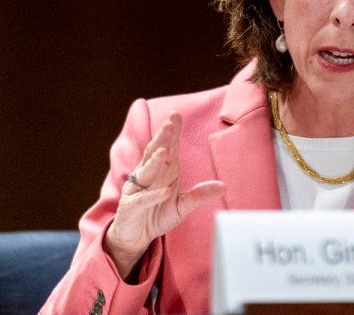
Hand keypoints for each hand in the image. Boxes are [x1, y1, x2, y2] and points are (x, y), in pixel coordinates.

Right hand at [104, 111, 225, 278]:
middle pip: (154, 153)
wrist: (135, 237)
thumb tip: (223, 186)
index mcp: (163, 171)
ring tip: (164, 152)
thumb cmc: (156, 215)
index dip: (172, 132)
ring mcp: (137, 190)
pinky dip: (153, 196)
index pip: (168, 148)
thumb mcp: (182, 206)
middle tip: (169, 124)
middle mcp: (149, 176)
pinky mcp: (130, 207)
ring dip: (154, 162)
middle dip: (162, 138)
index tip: (176, 116)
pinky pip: (142, 200)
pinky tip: (164, 191)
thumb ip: (199, 195)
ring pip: (145, 172)